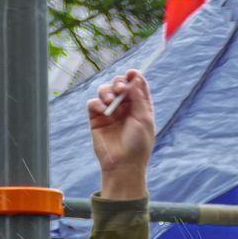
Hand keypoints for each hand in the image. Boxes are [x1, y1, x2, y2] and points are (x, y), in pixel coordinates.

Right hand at [88, 71, 152, 199]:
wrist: (123, 165)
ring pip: (104, 91)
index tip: (132, 73)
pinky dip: (97, 103)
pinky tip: (103, 110)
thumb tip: (135, 78)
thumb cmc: (138, 145)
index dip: (134, 77)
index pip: (136, 86)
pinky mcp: (96, 119)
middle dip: (119, 83)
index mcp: (139, 107)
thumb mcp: (144, 119)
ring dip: (107, 92)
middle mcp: (124, 108)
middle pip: (119, 85)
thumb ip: (139, 98)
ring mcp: (110, 113)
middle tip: (120, 89)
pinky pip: (93, 103)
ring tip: (110, 101)